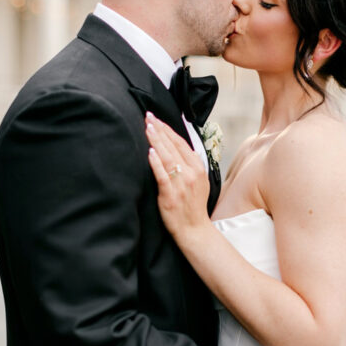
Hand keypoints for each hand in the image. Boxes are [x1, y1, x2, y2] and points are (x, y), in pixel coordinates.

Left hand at [145, 113, 209, 240]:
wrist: (194, 229)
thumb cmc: (192, 205)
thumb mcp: (198, 181)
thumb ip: (188, 164)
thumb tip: (176, 147)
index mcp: (198, 168)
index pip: (181, 143)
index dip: (168, 130)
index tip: (156, 119)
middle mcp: (191, 173)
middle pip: (173, 146)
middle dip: (159, 130)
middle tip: (148, 116)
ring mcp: (181, 184)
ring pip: (167, 157)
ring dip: (156, 141)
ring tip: (147, 127)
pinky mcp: (170, 195)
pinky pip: (162, 175)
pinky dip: (156, 163)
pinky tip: (150, 152)